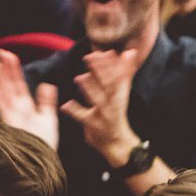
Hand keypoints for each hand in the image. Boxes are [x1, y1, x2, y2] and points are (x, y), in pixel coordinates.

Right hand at [0, 49, 59, 149]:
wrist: (41, 161)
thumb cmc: (43, 144)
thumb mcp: (48, 119)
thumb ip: (46, 102)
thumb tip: (48, 84)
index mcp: (26, 106)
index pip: (20, 85)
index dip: (15, 71)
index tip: (11, 56)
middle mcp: (17, 109)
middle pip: (10, 85)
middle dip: (6, 70)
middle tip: (1, 52)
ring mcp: (12, 116)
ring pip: (4, 92)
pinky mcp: (10, 124)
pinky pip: (2, 107)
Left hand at [62, 48, 141, 166]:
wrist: (118, 144)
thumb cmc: (115, 115)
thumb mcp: (121, 93)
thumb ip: (124, 73)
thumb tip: (130, 52)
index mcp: (119, 95)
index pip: (120, 78)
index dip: (114, 65)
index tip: (108, 51)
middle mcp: (113, 105)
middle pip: (109, 86)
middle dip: (101, 72)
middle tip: (90, 57)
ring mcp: (104, 116)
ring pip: (97, 101)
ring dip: (89, 89)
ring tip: (79, 78)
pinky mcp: (94, 126)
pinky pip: (84, 118)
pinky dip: (75, 111)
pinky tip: (66, 105)